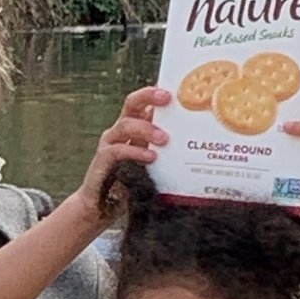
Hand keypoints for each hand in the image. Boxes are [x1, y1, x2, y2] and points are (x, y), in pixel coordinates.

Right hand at [77, 87, 169, 218]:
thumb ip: (166, 151)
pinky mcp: (101, 162)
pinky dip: (134, 152)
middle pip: (131, 104)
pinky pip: (117, 151)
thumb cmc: (132, 184)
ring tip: (164, 138)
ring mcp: (109, 145)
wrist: (103, 208)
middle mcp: (119, 132)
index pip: (143, 102)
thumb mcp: (154, 164)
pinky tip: (150, 157)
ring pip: (125, 125)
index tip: (175, 90)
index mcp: (133, 128)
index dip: (156, 92)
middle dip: (149, 97)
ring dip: (146, 128)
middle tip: (167, 99)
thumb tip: (197, 144)